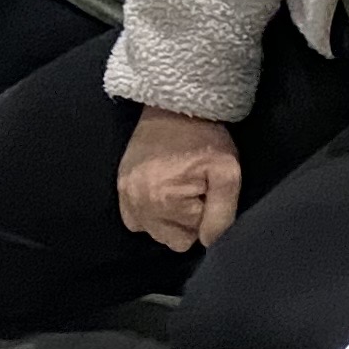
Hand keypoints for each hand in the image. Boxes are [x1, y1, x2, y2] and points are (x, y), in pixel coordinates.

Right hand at [116, 106, 242, 254]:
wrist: (175, 106)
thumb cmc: (205, 139)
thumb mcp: (228, 174)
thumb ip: (222, 215)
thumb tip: (208, 242)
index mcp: (164, 202)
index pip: (192, 238)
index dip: (205, 218)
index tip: (207, 192)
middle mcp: (138, 203)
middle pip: (171, 240)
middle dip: (186, 222)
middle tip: (194, 191)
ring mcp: (125, 195)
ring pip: (153, 231)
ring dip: (168, 218)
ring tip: (178, 189)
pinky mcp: (120, 186)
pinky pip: (135, 220)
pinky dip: (150, 212)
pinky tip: (162, 192)